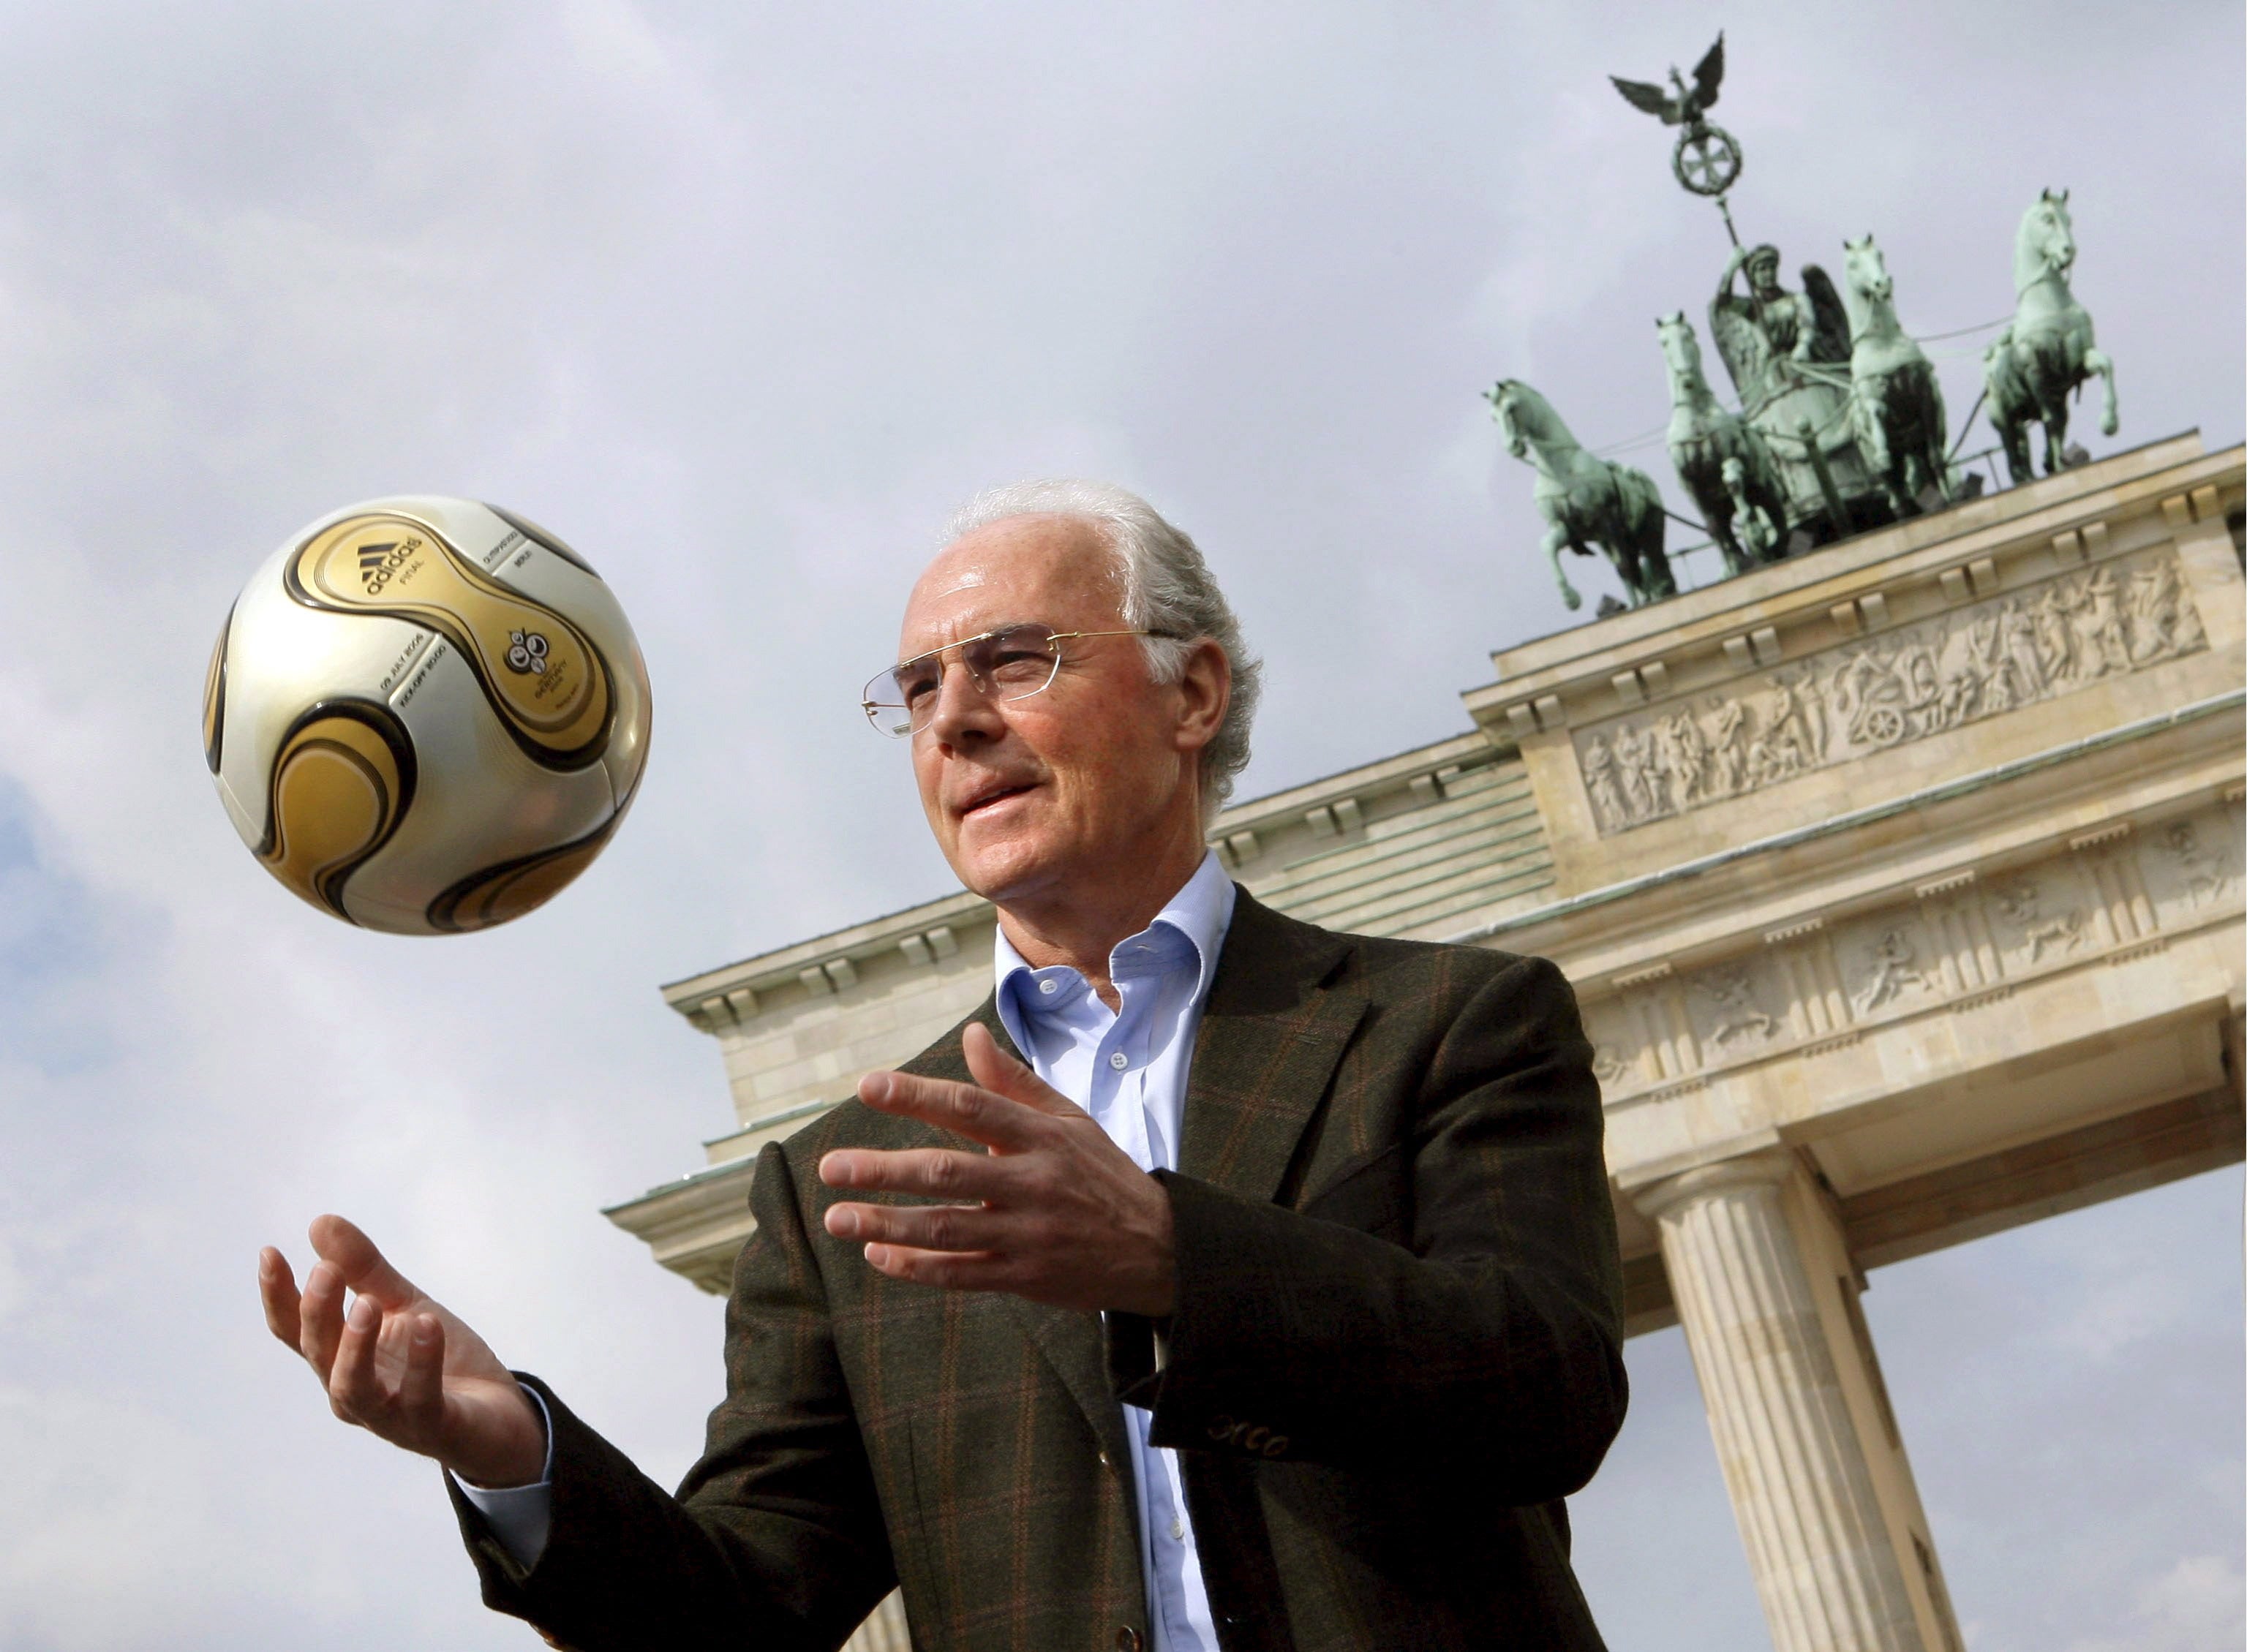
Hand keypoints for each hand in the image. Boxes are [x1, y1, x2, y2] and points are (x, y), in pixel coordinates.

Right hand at [258, 1215, 546, 1487]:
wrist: (499, 1415)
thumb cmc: (442, 1360)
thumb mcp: (404, 1304)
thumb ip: (363, 1270)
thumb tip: (319, 1222)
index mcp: (342, 1360)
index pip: (296, 1331)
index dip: (278, 1296)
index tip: (269, 1252)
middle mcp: (355, 1392)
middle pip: (320, 1355)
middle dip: (318, 1314)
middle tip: (326, 1271)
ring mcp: (390, 1416)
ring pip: (355, 1388)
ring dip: (355, 1346)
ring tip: (365, 1304)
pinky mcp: (432, 1427)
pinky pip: (420, 1398)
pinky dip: (422, 1362)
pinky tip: (428, 1324)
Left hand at [818, 1022, 1176, 1315]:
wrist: (1159, 1249)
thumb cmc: (1102, 1174)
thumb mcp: (1068, 1120)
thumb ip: (1013, 1082)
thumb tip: (970, 1034)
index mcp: (1042, 1136)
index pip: (971, 1107)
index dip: (917, 1095)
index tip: (867, 1087)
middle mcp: (1034, 1182)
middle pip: (948, 1172)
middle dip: (884, 1170)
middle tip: (831, 1166)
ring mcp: (1028, 1234)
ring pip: (948, 1228)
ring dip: (887, 1224)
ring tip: (838, 1218)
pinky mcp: (1026, 1276)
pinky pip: (962, 1274)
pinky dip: (917, 1267)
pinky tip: (878, 1257)